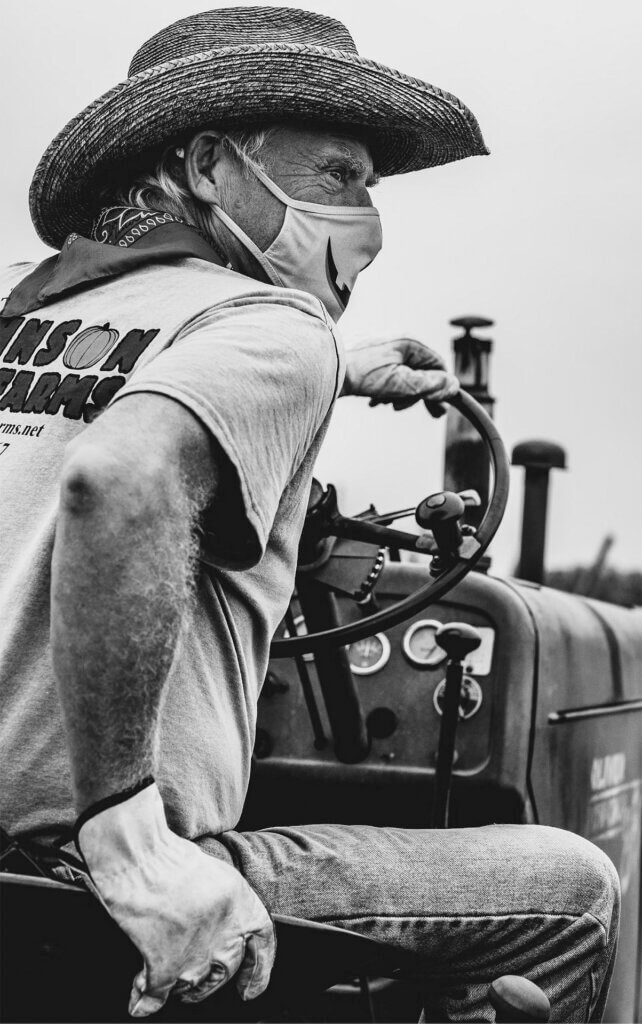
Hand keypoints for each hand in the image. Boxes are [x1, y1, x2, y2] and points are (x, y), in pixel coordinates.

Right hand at [77, 783, 274, 1016]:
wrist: (141, 859)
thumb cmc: (170, 858)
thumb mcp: (213, 876)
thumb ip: (220, 908)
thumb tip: (209, 929)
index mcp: (242, 905)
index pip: (262, 943)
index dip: (259, 971)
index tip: (250, 990)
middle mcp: (226, 934)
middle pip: (225, 970)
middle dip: (210, 981)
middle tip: (193, 985)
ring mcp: (197, 954)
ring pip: (194, 986)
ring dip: (178, 990)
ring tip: (160, 984)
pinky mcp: (166, 965)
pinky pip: (158, 993)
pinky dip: (146, 1000)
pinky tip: (139, 1002)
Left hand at [342, 336, 458, 412]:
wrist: (322, 368)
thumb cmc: (361, 374)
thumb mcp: (401, 383)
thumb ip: (430, 385)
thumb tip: (454, 386)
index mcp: (409, 344)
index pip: (437, 366)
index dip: (442, 389)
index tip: (439, 409)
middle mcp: (397, 343)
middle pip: (421, 371)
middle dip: (421, 394)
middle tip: (429, 414)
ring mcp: (382, 350)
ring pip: (403, 375)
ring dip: (401, 394)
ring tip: (387, 405)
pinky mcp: (367, 359)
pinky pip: (386, 376)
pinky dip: (385, 391)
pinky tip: (374, 402)